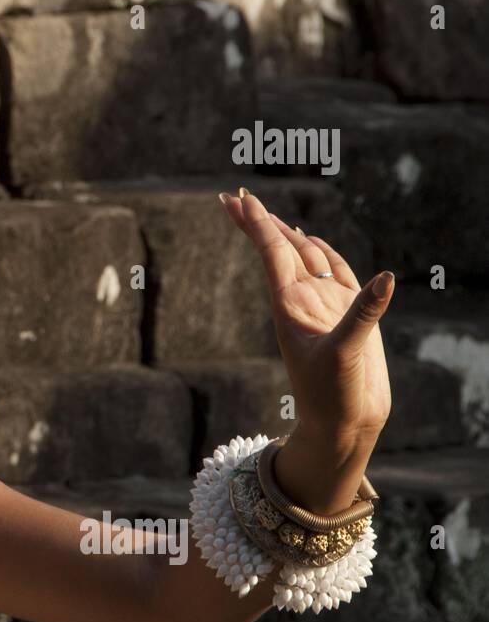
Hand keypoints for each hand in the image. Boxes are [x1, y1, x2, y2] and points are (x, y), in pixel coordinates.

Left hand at [218, 187, 393, 511]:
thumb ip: (363, 315)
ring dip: (288, 235)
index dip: (256, 224)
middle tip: (234, 197)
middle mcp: (304, 300)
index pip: (272, 252)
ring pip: (306, 259)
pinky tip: (314, 241)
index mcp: (291, 304)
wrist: (344, 424)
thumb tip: (386, 277)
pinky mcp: (349, 315)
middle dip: (259, 223)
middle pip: (281, 249)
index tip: (234, 200)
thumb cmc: (334, 394)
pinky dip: (325, 254)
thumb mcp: (346, 353)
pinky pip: (335, 274)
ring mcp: (326, 306)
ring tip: (269, 215)